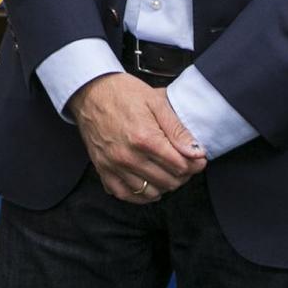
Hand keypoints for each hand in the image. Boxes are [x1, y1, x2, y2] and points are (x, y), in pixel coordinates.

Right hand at [67, 72, 205, 202]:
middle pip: (168, 182)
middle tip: (183, 163)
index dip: (195, 164)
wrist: (90, 92)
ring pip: (150, 192)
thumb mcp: (156, 102)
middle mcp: (128, 156)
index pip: (181, 167)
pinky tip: (148, 184)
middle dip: (182, 175)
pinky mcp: (102, 169)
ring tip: (167, 172)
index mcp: (145, 139)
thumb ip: (177, 129)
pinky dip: (140, 194)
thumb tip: (196, 153)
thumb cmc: (123, 93)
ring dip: (163, 185)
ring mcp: (113, 165)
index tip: (197, 158)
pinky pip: (125, 194)